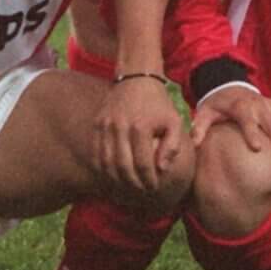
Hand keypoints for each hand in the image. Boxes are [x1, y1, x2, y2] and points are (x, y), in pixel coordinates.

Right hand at [96, 77, 189, 195]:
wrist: (137, 77)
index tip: (153, 188)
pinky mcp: (97, 124)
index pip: (142, 164)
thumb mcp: (174, 121)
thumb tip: (162, 169)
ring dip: (116, 180)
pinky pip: (96, 153)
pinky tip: (113, 176)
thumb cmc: (158, 103)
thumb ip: (172, 146)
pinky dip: (103, 169)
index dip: (148, 180)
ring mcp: (106, 125)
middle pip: (123, 167)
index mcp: (141, 126)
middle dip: (133, 184)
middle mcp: (120, 126)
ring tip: (127, 188)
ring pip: (106, 163)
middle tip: (141, 192)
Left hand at [189, 85, 270, 167]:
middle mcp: (258, 105)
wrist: (230, 86)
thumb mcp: (205, 112)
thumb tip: (194, 145)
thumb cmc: (217, 105)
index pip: (247, 120)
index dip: (252, 133)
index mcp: (240, 106)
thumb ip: (199, 127)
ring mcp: (269, 106)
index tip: (257, 148)